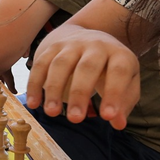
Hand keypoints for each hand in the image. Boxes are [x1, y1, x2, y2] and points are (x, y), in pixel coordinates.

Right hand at [25, 24, 141, 128]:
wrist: (87, 35)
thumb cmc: (109, 67)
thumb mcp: (126, 81)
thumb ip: (124, 103)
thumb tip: (118, 124)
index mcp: (118, 54)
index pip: (118, 72)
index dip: (114, 93)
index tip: (107, 117)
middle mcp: (96, 45)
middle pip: (87, 67)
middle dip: (80, 93)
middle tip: (75, 120)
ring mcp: (72, 44)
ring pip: (60, 64)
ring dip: (54, 89)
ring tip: (52, 113)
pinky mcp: (52, 47)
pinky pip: (40, 64)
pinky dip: (35, 84)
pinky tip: (33, 104)